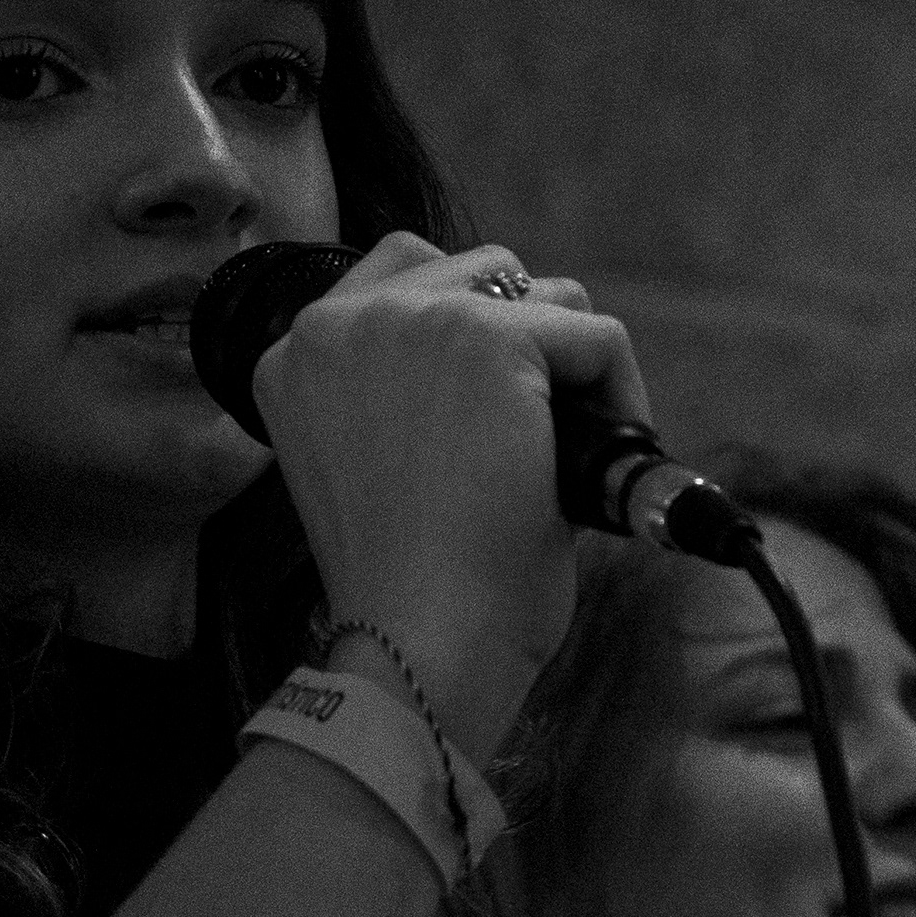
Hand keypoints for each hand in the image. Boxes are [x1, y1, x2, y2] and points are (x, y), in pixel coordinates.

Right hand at [251, 234, 656, 755]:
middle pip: (481, 273)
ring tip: (572, 454)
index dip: (471, 334)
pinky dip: (621, 398)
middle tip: (545, 440)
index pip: (404, 273)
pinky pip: (597, 338)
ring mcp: (408, 320)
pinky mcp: (486, 338)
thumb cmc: (408, 588)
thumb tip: (516, 365)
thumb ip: (409, 394)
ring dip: (573, 367)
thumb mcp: (377, 465)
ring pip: (546, 296)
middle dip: (529, 347)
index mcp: (294, 355)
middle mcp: (335, 321)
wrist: (417, 644)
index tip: (498, 412)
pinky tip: (602, 469)